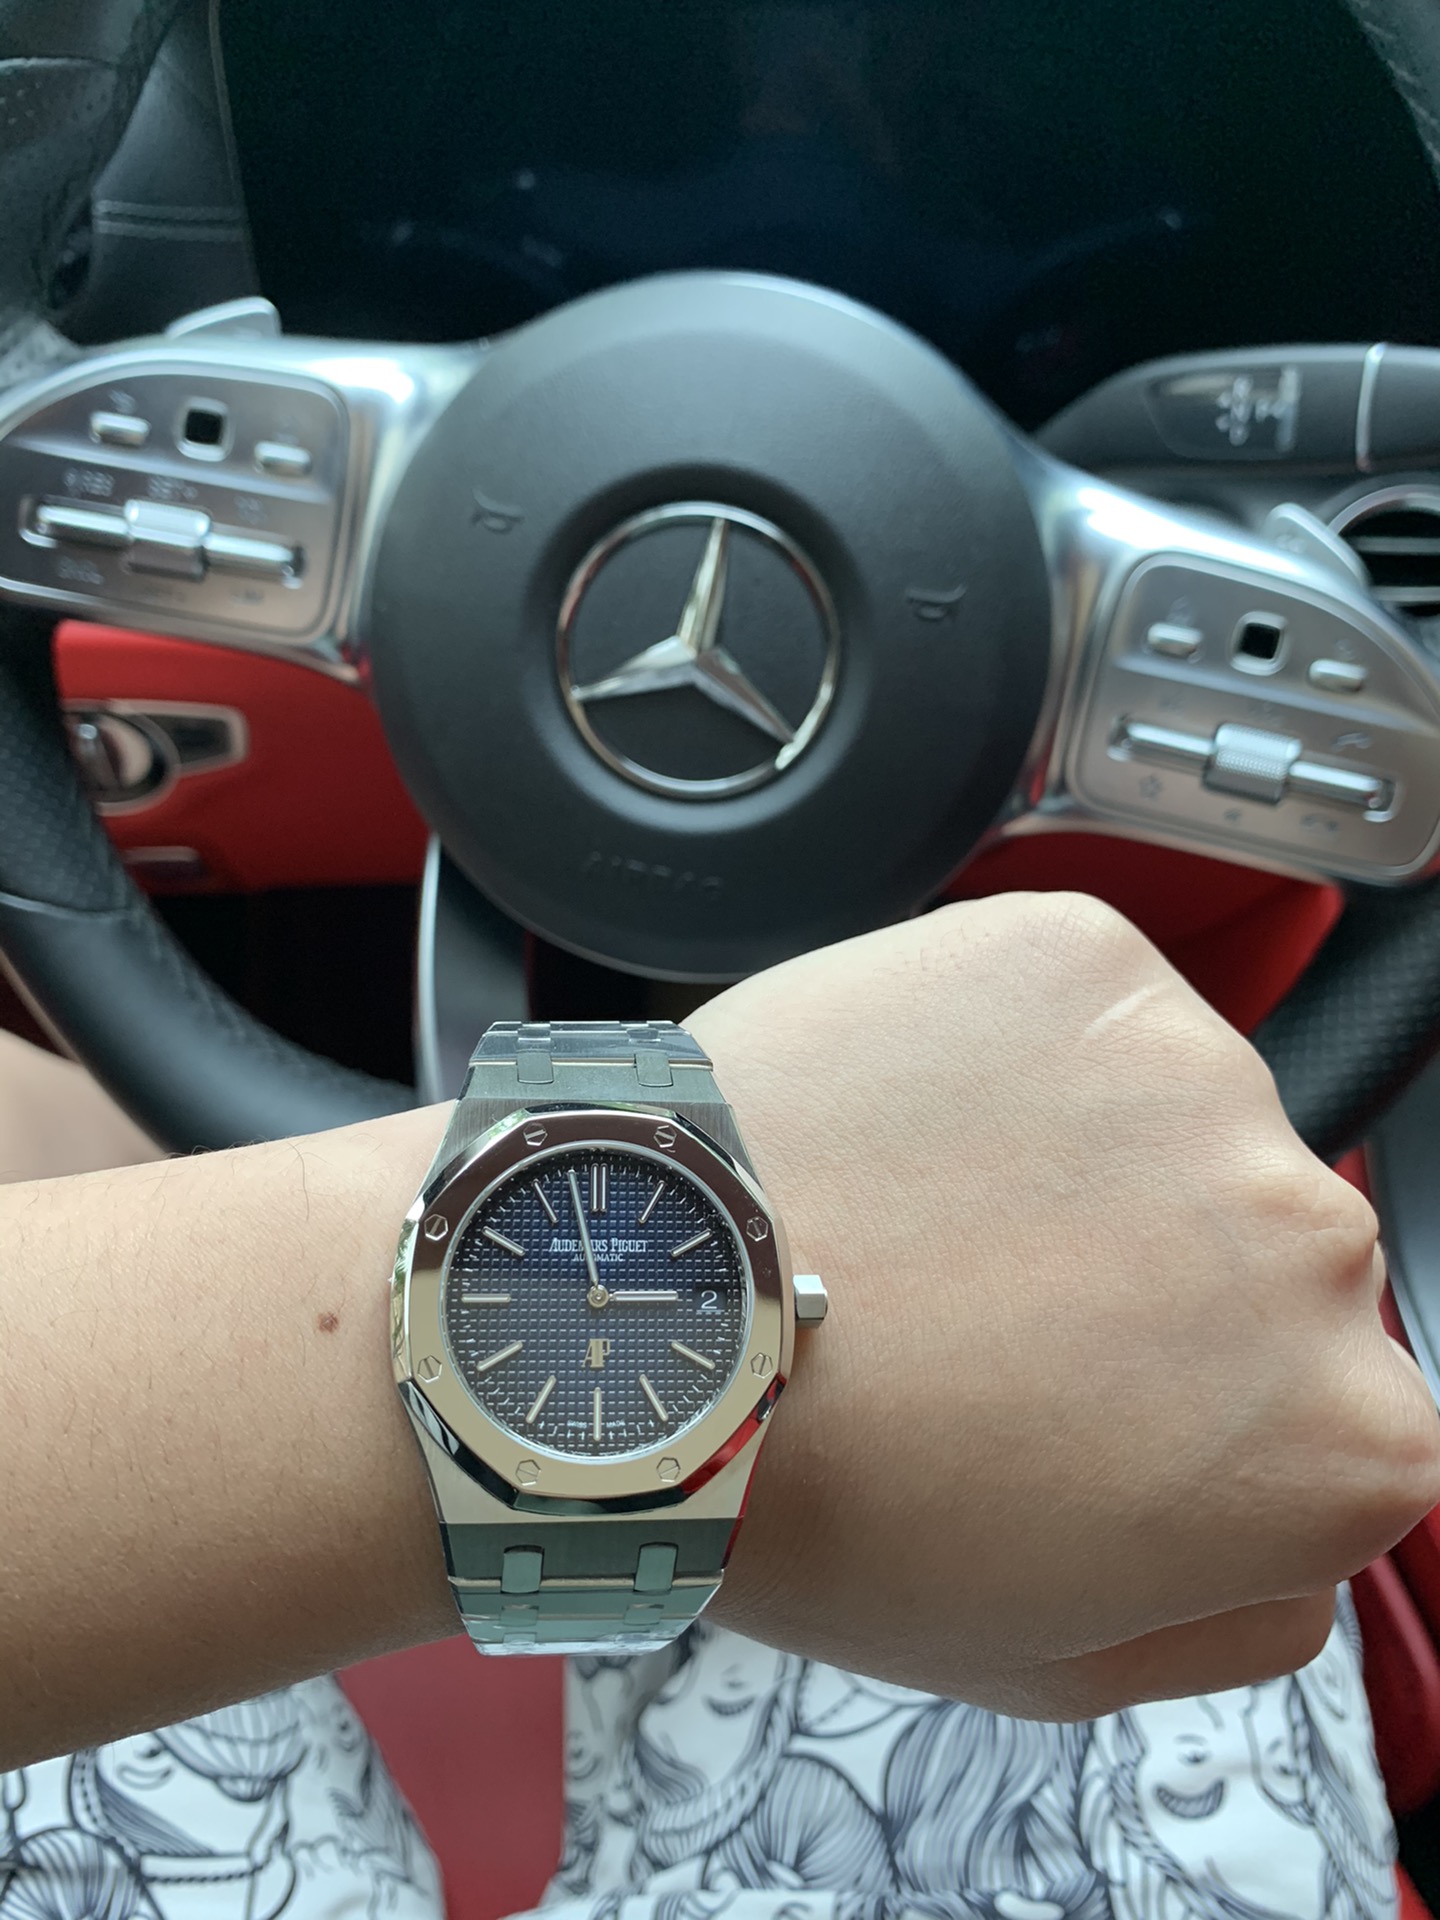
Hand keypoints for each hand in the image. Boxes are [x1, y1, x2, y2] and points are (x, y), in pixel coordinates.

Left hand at [690, 893, 1439, 1716]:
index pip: (1338, 1416)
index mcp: (1345, 1442)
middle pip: (1267, 1256)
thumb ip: (1241, 1607)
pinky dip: (1016, 1051)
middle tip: (997, 1316)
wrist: (651, 1325)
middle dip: (1161, 1286)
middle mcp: (1315, 1242)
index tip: (1103, 1418)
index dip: (1202, 1423)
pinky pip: (1088, 1009)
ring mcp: (1201, 1077)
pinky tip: (914, 1123)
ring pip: (1180, 1119)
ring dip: (1089, 1158)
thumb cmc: (828, 1501)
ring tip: (932, 1215)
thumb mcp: (1061, 1658)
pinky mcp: (1087, 958)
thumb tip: (1290, 1536)